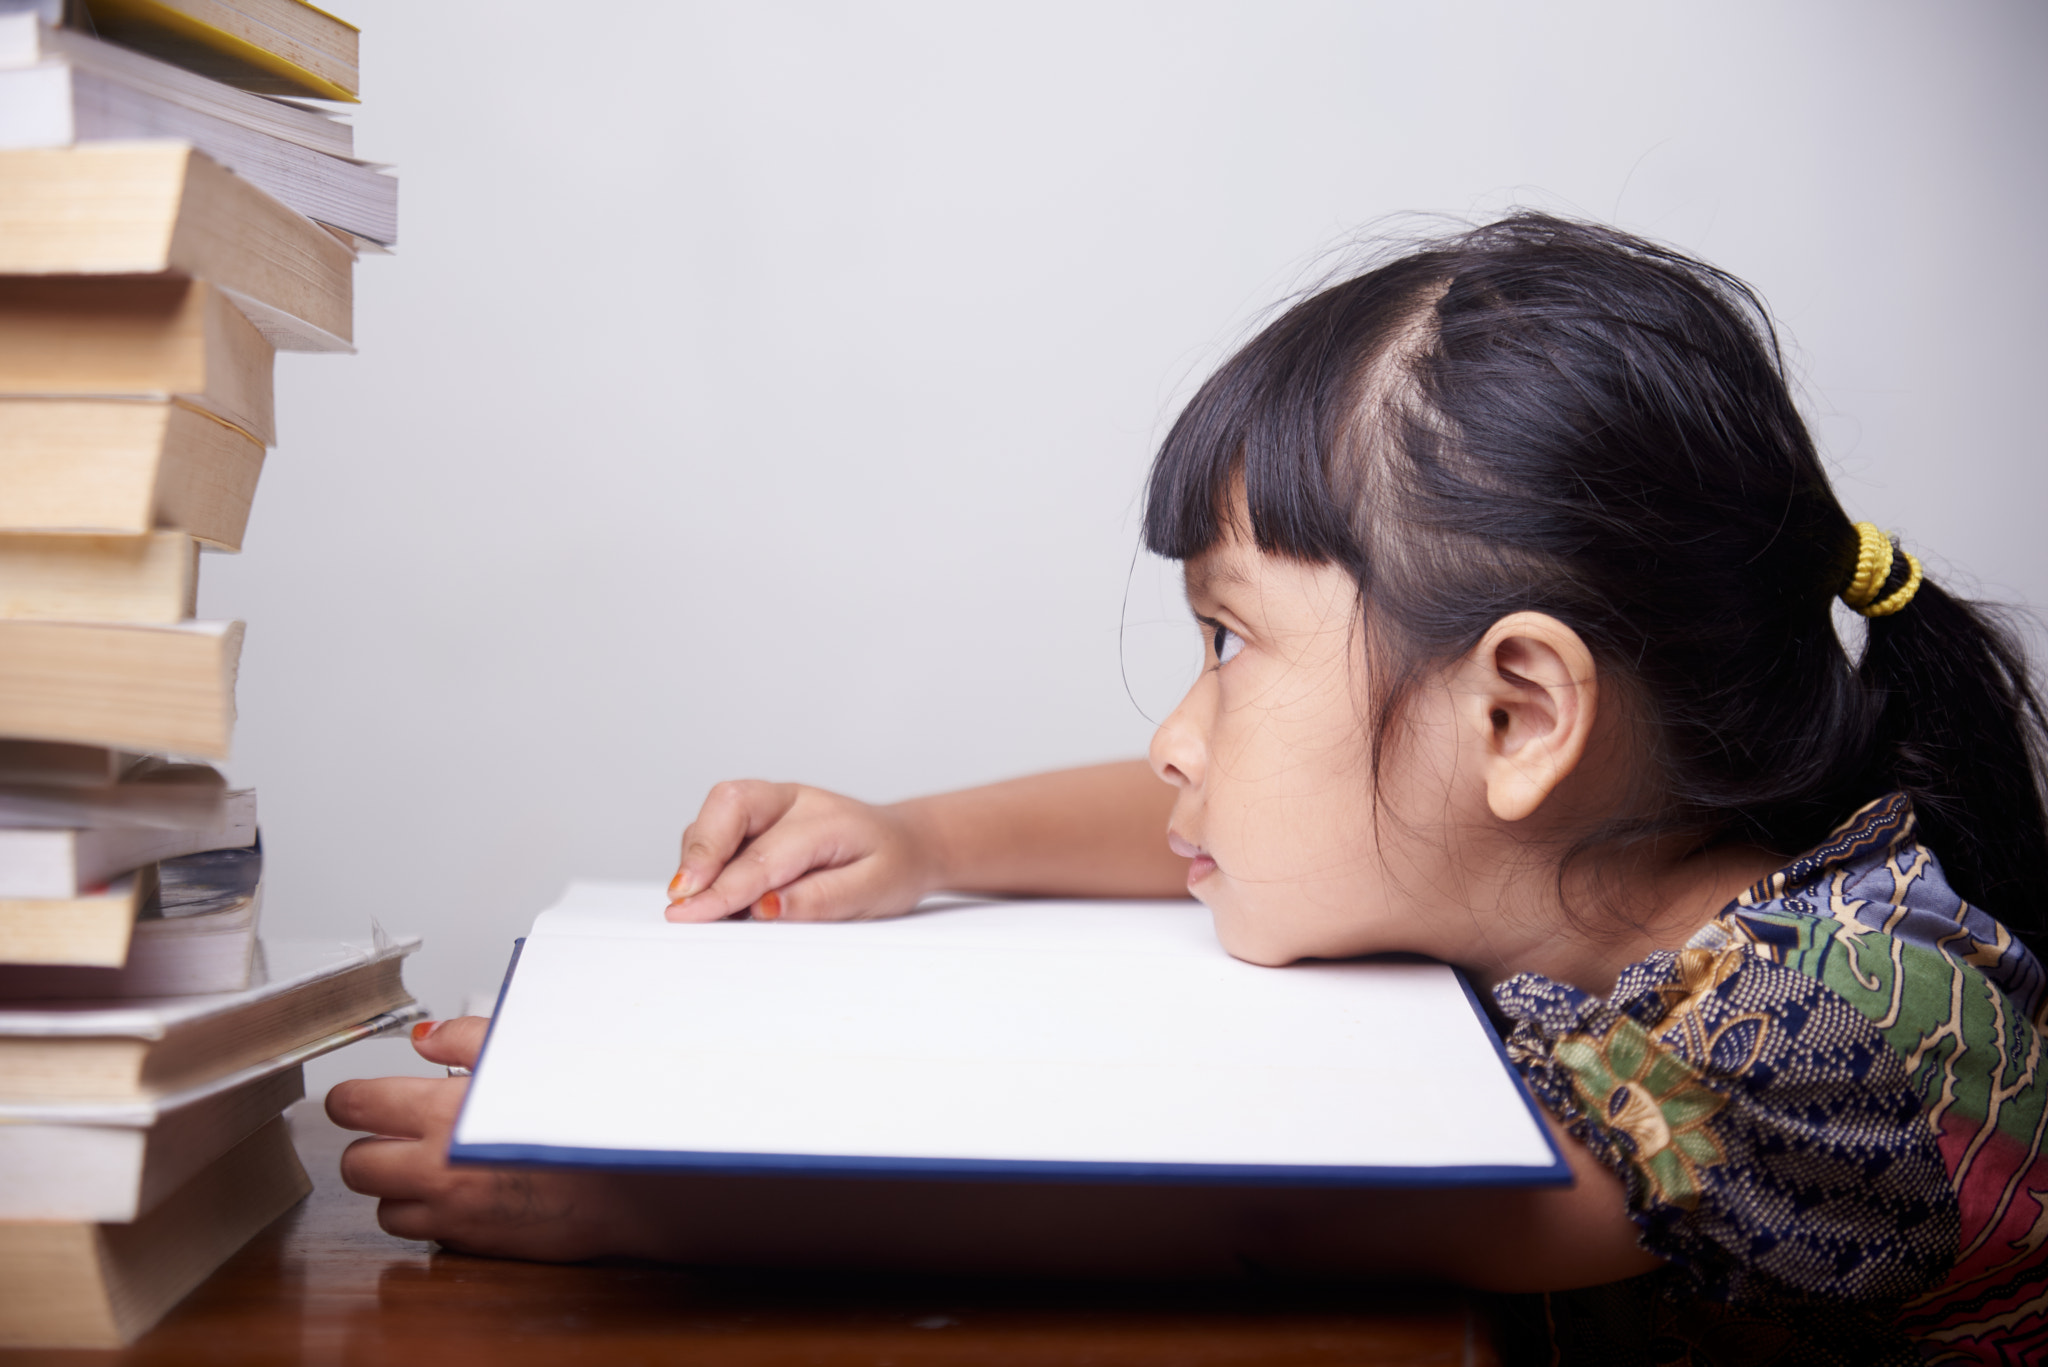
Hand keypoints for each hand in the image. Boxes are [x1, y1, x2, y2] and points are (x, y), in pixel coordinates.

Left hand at [326, 1017, 653, 1261]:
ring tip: (437, 1165)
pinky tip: (467, 1192)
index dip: (351, 1099)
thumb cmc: (590, 1116)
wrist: (635, 1183)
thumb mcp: (530, 1054)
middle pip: (354, 1165)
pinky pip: (426, 1234)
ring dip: (399, 1188)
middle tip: (395, 1132)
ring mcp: (450, 1213)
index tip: (358, 1099)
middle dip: (370, 1146)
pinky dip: (433, 1217)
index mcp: (445, 1112)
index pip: (356, 1106)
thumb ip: (467, 1039)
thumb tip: (425, 1038)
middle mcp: (436, 1167)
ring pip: (383, 1208)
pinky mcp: (470, 1244)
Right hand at [666, 780, 938, 922]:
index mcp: (828, 817)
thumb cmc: (889, 868)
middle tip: (680, 900)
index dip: (727, 887)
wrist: (905, 844)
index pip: (767, 853)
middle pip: (729, 803)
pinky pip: (714, 829)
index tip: (694, 914)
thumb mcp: (872, 893)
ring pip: (714, 814)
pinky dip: (703, 860)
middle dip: (699, 852)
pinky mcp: (753, 817)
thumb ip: (820, 900)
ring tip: (698, 904)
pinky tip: (712, 894)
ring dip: (696, 858)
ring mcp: (770, 803)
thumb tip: (766, 909)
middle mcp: (794, 799)